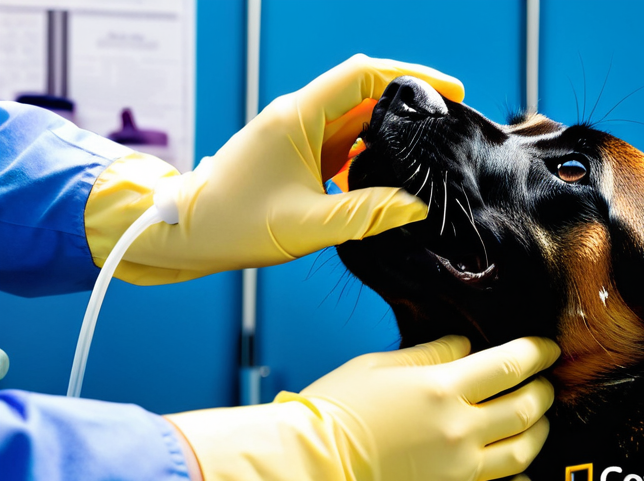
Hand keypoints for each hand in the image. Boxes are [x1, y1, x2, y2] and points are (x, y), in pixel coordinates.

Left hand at [84, 55, 463, 284]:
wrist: (187, 231)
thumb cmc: (235, 224)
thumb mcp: (307, 224)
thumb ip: (366, 214)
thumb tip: (417, 208)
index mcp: (297, 118)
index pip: (362, 75)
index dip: (410, 76)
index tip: (447, 92)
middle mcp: (298, 117)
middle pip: (364, 93)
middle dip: (407, 104)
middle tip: (447, 124)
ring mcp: (297, 134)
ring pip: (355, 119)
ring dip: (389, 130)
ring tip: (428, 149)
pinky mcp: (297, 154)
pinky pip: (342, 142)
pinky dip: (369, 152)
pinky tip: (389, 174)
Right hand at [166, 336, 559, 480]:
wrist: (308, 468)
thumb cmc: (335, 412)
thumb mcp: (379, 366)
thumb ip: (430, 354)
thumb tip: (465, 347)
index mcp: (440, 389)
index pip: (508, 364)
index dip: (536, 352)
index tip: (546, 348)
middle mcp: (457, 431)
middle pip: (525, 407)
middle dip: (542, 391)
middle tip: (543, 383)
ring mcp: (457, 473)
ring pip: (522, 452)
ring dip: (537, 433)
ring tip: (535, 422)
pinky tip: (519, 474)